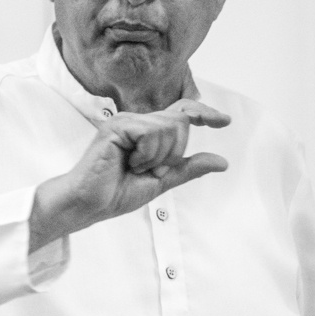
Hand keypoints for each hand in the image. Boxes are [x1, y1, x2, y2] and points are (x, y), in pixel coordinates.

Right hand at [29, 99, 230, 251]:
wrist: (89, 204)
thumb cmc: (116, 192)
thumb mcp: (163, 181)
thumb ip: (189, 168)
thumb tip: (222, 162)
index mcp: (148, 130)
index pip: (182, 112)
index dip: (205, 112)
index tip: (225, 121)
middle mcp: (138, 120)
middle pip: (181, 122)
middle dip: (173, 153)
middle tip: (149, 170)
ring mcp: (127, 120)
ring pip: (169, 128)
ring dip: (158, 157)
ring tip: (135, 167)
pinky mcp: (118, 126)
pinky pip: (151, 133)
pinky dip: (147, 154)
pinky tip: (129, 163)